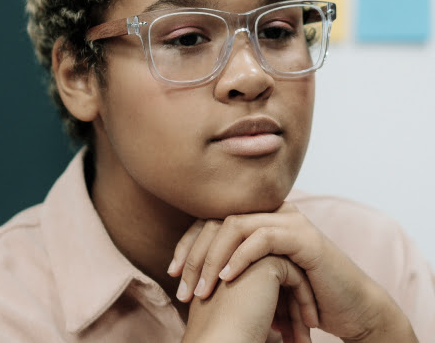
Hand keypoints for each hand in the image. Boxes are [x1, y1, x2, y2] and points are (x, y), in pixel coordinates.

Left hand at [170, 203, 417, 341]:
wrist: (350, 310)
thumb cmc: (301, 297)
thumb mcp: (258, 279)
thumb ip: (232, 267)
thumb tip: (189, 275)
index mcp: (256, 218)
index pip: (210, 220)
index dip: (187, 243)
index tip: (172, 272)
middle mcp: (270, 212)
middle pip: (217, 219)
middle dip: (193, 253)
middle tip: (180, 286)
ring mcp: (288, 220)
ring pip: (235, 225)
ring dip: (212, 258)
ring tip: (200, 289)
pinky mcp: (303, 236)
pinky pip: (263, 238)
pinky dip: (240, 257)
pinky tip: (226, 279)